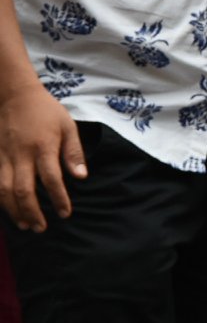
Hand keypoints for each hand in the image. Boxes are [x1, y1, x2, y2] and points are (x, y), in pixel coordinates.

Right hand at [0, 83, 85, 231]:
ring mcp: (3, 157)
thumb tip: (81, 177)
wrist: (13, 96)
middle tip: (42, 227)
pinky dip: (0, 199)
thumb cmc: (45, 111)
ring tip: (25, 224)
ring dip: (14, 211)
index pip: (52, 179)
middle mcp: (21, 154)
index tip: (65, 213)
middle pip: (24, 190)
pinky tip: (8, 210)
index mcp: (43, 146)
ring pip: (4, 190)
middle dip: (33, 212)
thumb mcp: (67, 125)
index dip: (59, 199)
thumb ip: (74, 152)